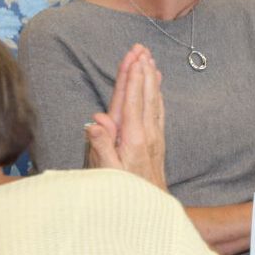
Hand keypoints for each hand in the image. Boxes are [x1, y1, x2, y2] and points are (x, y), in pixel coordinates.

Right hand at [84, 45, 167, 189]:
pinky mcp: (158, 140)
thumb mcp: (106, 172)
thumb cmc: (123, 191)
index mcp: (132, 138)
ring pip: (154, 100)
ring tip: (149, 59)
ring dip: (151, 78)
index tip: (134, 58)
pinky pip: (159, 111)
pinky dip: (157, 94)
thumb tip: (96, 120)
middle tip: (142, 48)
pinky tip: (156, 85)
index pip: (131, 101)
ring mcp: (155, 135)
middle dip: (143, 71)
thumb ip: (101, 146)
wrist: (151, 206)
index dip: (132, 78)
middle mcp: (147, 133)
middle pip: (145, 95)